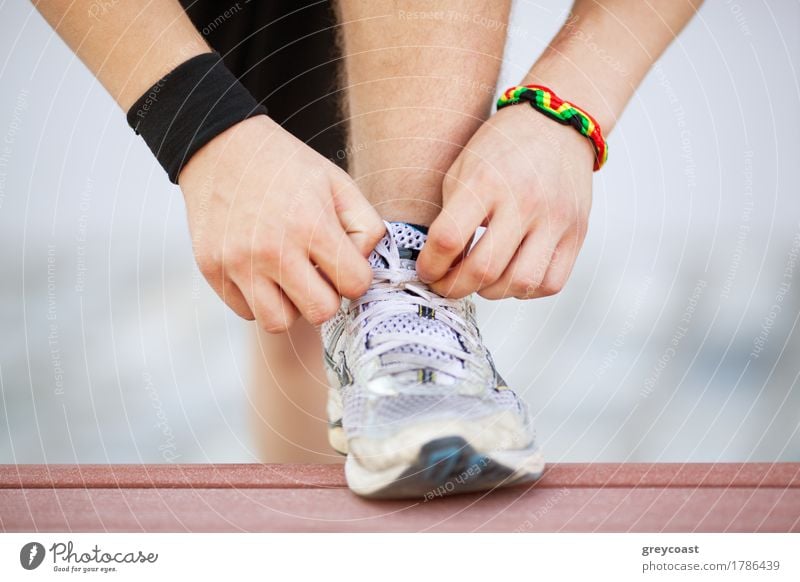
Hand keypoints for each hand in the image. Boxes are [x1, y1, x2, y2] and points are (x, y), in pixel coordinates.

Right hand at [178, 115, 384, 331]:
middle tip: (316, 272)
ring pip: (279, 322)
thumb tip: (364, 268)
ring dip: (290, 305)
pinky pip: (246, 312)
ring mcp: (238, 263)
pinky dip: (257, 299)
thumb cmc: (287, 168)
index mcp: (310, 224)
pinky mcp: (211, 270)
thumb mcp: (338, 183)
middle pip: (320, 313)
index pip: (355, 284)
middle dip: (326, 296)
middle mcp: (273, 249)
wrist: (219, 146)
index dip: (355, 277)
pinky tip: (260, 269)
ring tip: (288, 275)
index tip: (343, 262)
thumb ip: (365, 227)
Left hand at [417, 104, 593, 298]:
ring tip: (481, 279)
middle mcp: (523, 201)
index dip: (430, 265)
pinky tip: (512, 274)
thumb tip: (439, 265)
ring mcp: (555, 219)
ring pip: (520, 283)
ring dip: (492, 292)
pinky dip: (526, 290)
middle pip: (483, 269)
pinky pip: (550, 283)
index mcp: (486, 181)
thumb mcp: (462, 170)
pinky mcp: (577, 233)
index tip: (426, 270)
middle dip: (455, 287)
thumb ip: (449, 217)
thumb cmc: (502, 148)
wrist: (557, 124)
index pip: (448, 239)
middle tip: (446, 284)